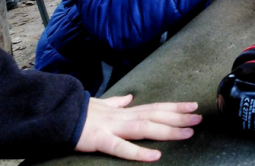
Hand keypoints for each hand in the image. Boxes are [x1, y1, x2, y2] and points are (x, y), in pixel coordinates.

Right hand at [75, 94, 200, 161]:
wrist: (55, 114)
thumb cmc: (78, 113)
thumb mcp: (101, 104)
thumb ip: (116, 102)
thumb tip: (128, 97)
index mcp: (124, 111)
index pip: (154, 107)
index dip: (174, 106)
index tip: (193, 106)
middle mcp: (122, 116)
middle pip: (156, 115)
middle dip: (179, 117)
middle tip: (200, 118)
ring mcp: (112, 127)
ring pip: (145, 128)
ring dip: (168, 130)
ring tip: (188, 133)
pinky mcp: (99, 140)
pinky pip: (120, 148)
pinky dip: (138, 152)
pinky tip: (155, 156)